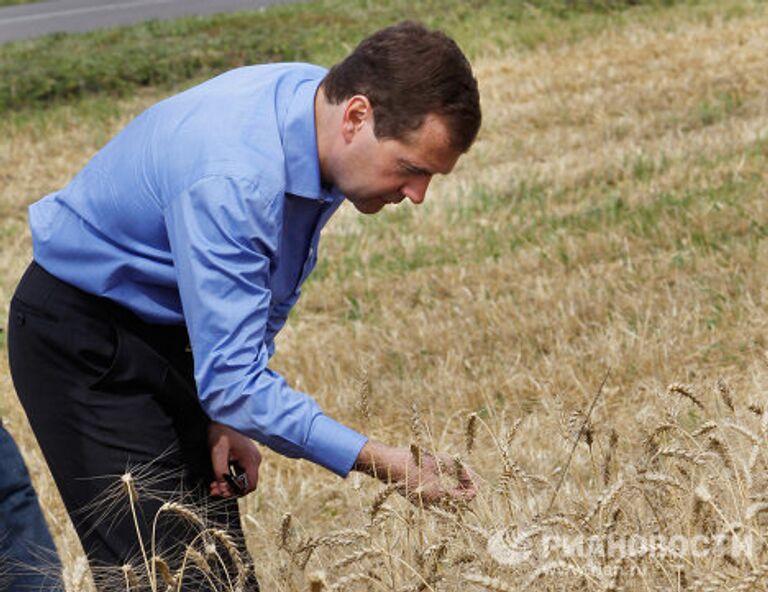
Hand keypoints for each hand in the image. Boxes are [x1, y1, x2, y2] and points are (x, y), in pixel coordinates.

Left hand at [208, 422, 260, 497]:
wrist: (222, 418)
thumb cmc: (220, 432)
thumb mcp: (217, 452)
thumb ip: (220, 470)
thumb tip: (222, 486)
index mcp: (251, 459)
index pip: (250, 485)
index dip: (236, 492)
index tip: (221, 491)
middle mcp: (254, 460)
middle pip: (246, 485)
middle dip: (230, 490)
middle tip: (214, 490)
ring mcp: (251, 459)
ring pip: (243, 480)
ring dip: (229, 485)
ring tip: (214, 485)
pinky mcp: (245, 458)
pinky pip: (240, 473)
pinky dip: (230, 479)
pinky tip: (218, 479)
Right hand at [353, 440, 478, 505]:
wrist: (387, 464)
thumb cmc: (414, 460)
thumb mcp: (441, 461)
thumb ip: (461, 471)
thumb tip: (475, 479)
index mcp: (438, 496)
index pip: (465, 499)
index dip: (472, 488)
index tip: (474, 477)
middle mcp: (432, 505)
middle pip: (458, 503)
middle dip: (464, 490)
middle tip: (467, 476)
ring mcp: (424, 505)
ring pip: (448, 503)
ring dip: (455, 492)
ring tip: (456, 477)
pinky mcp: (417, 501)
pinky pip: (437, 501)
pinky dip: (444, 492)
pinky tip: (442, 480)